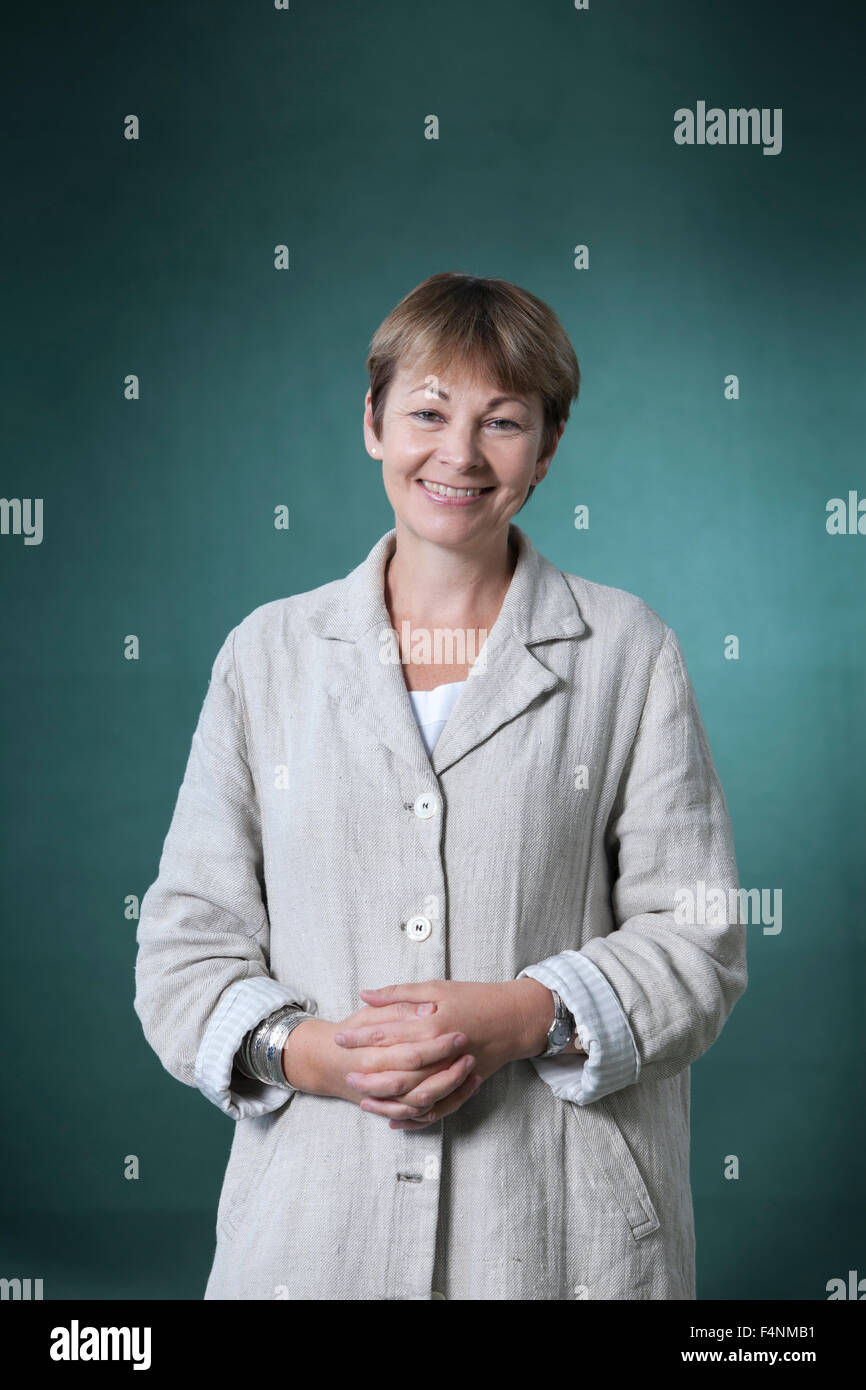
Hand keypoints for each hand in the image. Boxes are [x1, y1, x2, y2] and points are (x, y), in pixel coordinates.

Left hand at [336, 978, 541, 1128]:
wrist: (514, 1018)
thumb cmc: (473, 998)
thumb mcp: (436, 988)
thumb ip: (399, 993)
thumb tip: (364, 994)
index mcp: (433, 1023)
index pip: (388, 1033)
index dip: (361, 1036)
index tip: (340, 1038)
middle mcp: (442, 1052)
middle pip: (397, 1069)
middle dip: (368, 1072)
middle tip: (346, 1072)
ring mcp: (454, 1073)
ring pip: (414, 1096)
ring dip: (387, 1100)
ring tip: (363, 1097)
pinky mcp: (462, 1088)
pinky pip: (435, 1111)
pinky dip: (413, 1118)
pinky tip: (392, 1119)